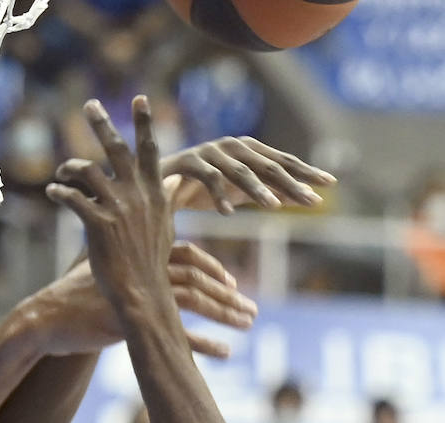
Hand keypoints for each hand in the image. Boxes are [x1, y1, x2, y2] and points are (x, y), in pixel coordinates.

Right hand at [28, 241, 253, 360]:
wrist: (44, 320)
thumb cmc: (70, 301)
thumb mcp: (101, 274)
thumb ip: (126, 268)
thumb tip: (140, 267)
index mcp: (138, 257)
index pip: (186, 255)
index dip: (212, 267)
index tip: (231, 282)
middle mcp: (143, 272)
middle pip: (197, 277)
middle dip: (228, 293)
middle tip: (251, 308)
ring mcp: (139, 296)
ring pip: (194, 299)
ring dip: (225, 312)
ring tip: (249, 324)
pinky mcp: (134, 323)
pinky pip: (177, 334)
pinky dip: (205, 343)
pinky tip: (226, 352)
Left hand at [46, 98, 174, 319]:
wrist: (142, 293)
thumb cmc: (152, 264)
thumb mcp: (166, 227)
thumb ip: (166, 200)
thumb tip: (175, 181)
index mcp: (154, 192)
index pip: (150, 149)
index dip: (145, 123)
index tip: (141, 98)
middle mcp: (137, 194)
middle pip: (118, 149)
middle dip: (103, 124)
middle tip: (89, 104)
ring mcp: (118, 208)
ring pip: (90, 171)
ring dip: (71, 166)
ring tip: (61, 170)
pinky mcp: (99, 225)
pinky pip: (74, 199)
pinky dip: (61, 192)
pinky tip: (52, 192)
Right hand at [161, 136, 335, 214]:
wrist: (154, 186)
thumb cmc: (195, 190)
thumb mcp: (233, 193)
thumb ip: (257, 192)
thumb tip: (290, 198)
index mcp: (247, 152)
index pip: (283, 162)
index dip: (306, 172)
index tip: (330, 184)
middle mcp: (233, 146)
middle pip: (269, 166)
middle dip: (292, 183)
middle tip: (313, 201)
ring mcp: (210, 152)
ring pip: (240, 172)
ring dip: (258, 190)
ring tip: (275, 207)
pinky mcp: (188, 162)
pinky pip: (208, 179)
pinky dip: (218, 195)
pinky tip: (228, 214)